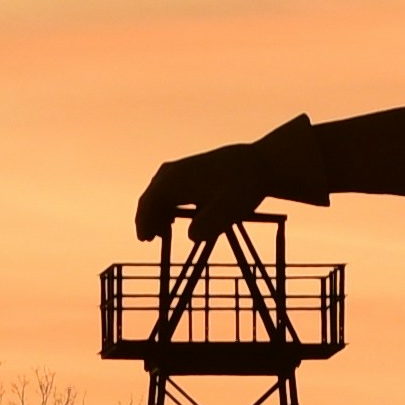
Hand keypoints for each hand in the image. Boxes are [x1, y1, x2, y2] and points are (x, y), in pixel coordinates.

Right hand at [133, 132, 300, 238]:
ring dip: (157, 212)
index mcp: (176, 180)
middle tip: (150, 239)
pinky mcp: (191, 170)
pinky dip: (167, 204)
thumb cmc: (243, 187)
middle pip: (151, 197)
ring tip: (163, 232)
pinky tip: (175, 217)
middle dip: (148, 218)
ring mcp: (182, 169)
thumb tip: (192, 235)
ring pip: (159, 193)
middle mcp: (174, 171)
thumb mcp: (228, 210)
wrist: (259, 163)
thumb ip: (208, 226)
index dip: (145, 223)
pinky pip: (169, 189)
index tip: (145, 240)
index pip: (150, 203)